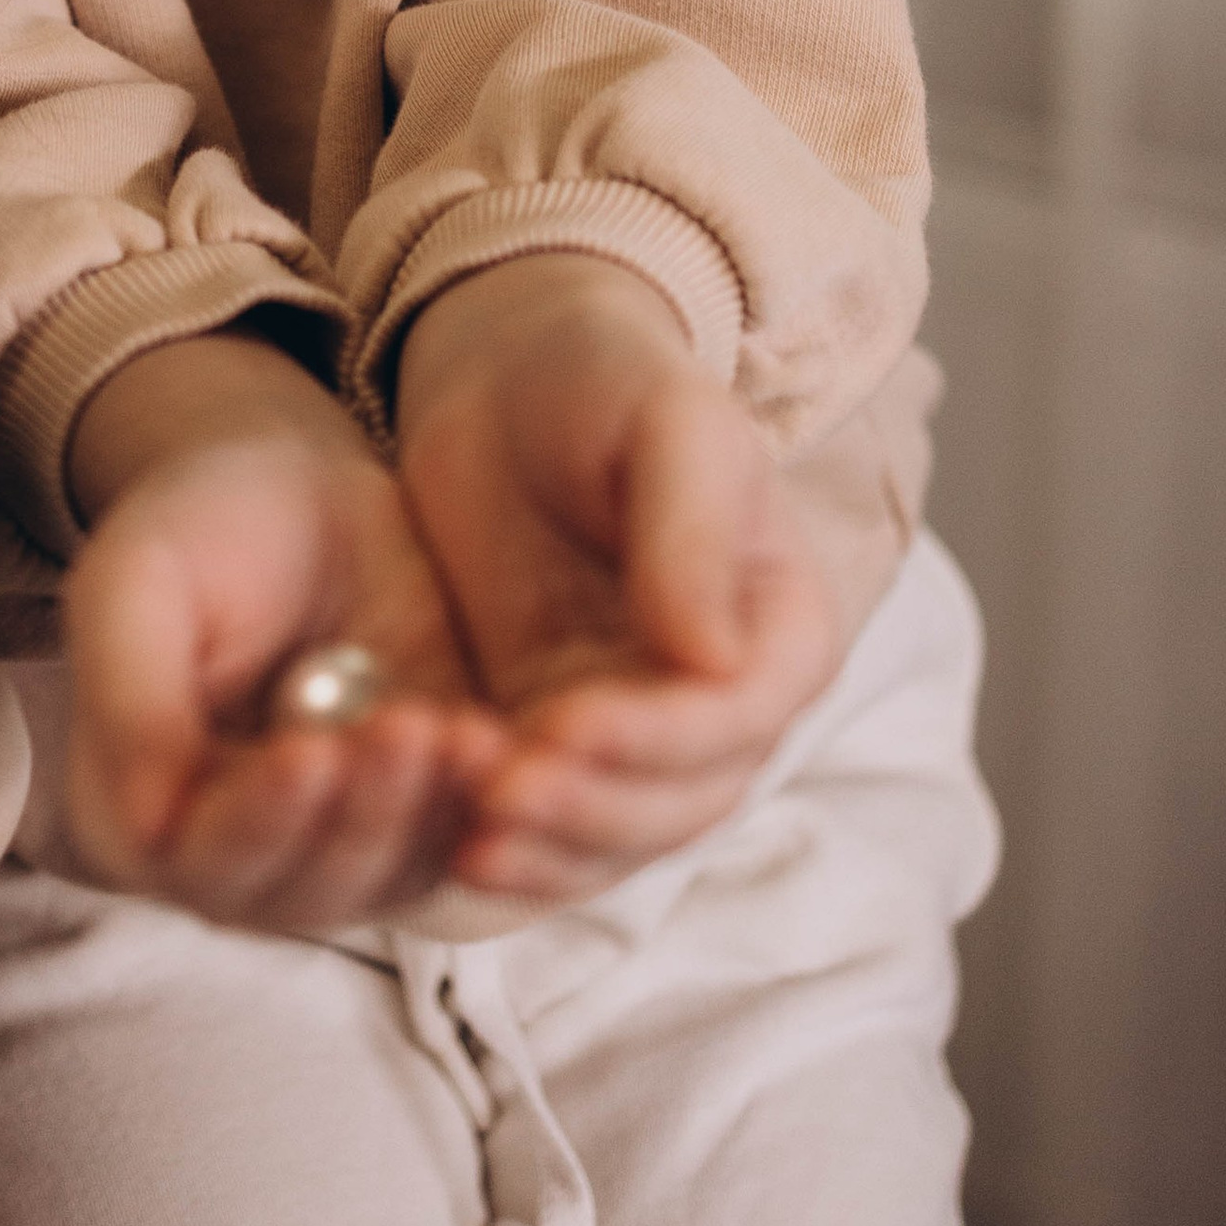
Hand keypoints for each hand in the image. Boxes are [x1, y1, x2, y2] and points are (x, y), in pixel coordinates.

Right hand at [60, 334, 509, 930]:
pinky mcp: (413, 818)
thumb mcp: (140, 578)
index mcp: (140, 808)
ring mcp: (330, 844)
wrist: (303, 496)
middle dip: (360, 818)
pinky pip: (452, 847)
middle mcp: (234, 852)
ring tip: (458, 730)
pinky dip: (479, 809)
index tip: (311, 753)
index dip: (259, 821)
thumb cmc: (201, 525)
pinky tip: (492, 738)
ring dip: (423, 817)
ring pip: (381, 883)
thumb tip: (150, 830)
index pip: (199, 861)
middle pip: (299, 892)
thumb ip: (131, 699)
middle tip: (405, 726)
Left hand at [397, 255, 839, 907]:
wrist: (511, 375)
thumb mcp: (664, 427)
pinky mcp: (556, 744)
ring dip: (547, 849)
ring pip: (614, 837)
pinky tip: (448, 844)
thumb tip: (718, 661)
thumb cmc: (607, 380)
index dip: (657, 738)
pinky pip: (547, 828)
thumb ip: (692, 532)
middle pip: (681, 801)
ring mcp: (640, 735)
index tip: (564, 723)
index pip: (739, 717)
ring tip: (466, 834)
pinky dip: (509, 849)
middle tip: (497, 794)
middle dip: (591, 811)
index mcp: (778, 628)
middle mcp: (725, 704)